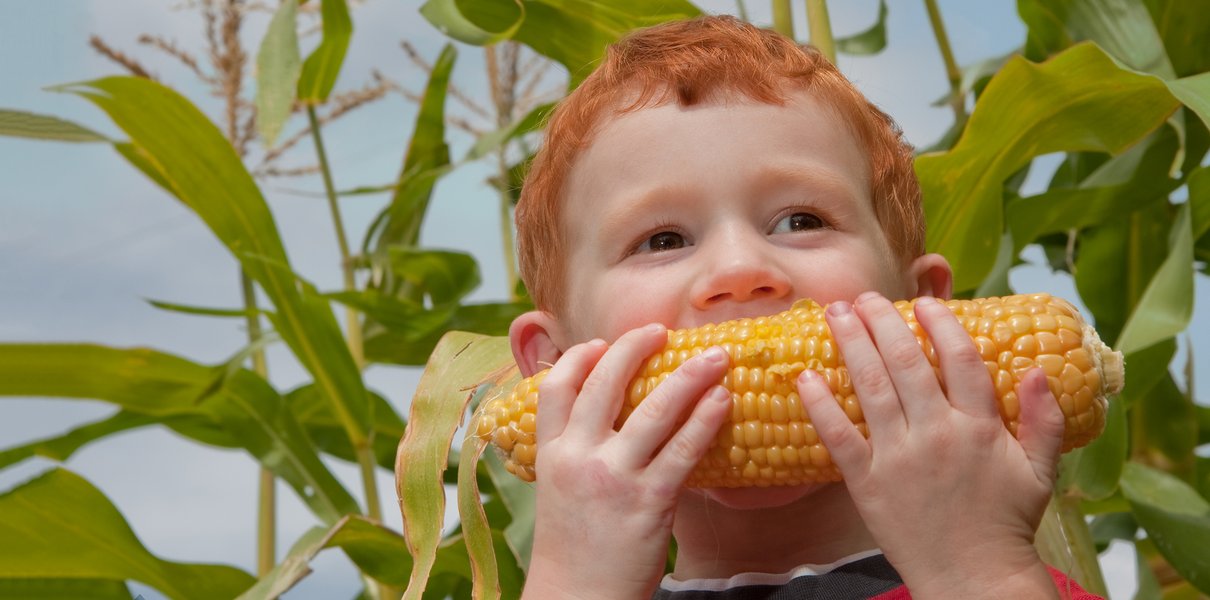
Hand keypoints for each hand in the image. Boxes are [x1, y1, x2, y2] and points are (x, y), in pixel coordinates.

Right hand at [522, 324, 732, 599]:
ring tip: (715, 356)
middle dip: (633, 347)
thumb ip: (580, 451)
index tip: (601, 343)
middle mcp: (578, 458)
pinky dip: (705, 419)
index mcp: (550, 454)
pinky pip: (684, 449)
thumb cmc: (576, 548)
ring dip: (688, 374)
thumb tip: (616, 416)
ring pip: (653, 409)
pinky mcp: (649, 501)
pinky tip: (724, 400)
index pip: (556, 387)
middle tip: (659, 329)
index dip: (578, 357)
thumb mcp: (560, 492)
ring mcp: (613, 478)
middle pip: (604, 383)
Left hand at [796, 293, 1066, 598]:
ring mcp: (900, 457)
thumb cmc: (1006, 522)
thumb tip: (1041, 369)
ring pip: (871, 388)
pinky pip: (840, 436)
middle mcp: (938, 434)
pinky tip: (805, 376)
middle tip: (862, 296)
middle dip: (881, 322)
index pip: (959, 360)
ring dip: (851, 345)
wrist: (974, 577)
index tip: (923, 301)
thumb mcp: (1040, 471)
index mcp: (981, 428)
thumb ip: (1044, 420)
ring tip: (835, 313)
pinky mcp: (869, 482)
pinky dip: (820, 405)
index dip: (940, 324)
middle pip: (906, 364)